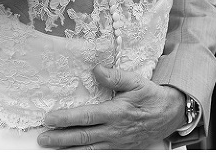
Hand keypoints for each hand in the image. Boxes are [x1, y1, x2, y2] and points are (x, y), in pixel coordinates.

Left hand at [38, 65, 185, 148]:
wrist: (172, 115)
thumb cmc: (151, 96)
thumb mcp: (136, 81)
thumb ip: (115, 76)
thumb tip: (96, 70)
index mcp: (116, 113)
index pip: (86, 117)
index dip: (66, 119)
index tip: (49, 119)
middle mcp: (115, 131)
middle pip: (83, 137)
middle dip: (61, 139)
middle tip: (42, 138)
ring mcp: (118, 143)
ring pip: (90, 150)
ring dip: (69, 150)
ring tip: (52, 148)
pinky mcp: (122, 149)